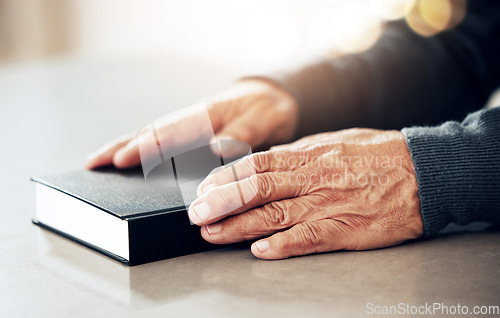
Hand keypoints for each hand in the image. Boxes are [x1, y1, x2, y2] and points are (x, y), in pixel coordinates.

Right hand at [85, 79, 298, 168]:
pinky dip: (141, 151)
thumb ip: (244, 133)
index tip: (121, 159)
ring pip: (151, 137)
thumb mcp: (265, 120)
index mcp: (206, 116)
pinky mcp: (192, 135)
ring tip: (97, 162)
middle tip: (92, 163)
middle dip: (120, 147)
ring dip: (123, 148)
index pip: (170, 132)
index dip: (145, 147)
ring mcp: (189, 128)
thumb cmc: (267, 109)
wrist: (270, 98)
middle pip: (150, 133)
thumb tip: (217, 148)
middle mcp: (192, 121)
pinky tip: (128, 160)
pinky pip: (162, 143)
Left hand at [188, 128, 423, 258]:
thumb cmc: (378, 154)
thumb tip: (267, 160)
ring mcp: (329, 203)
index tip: (205, 188)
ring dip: (240, 225)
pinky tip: (260, 251)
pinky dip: (283, 245)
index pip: (257, 164)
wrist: (424, 172)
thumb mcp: (335, 141)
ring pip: (275, 214)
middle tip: (196, 213)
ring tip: (213, 233)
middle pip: (258, 189)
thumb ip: (300, 153)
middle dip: (222, 202)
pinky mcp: (347, 228)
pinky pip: (310, 238)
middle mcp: (314, 177)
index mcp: (310, 155)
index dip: (226, 177)